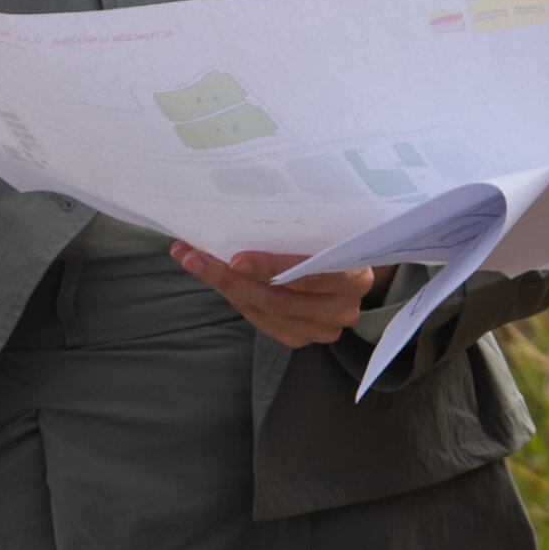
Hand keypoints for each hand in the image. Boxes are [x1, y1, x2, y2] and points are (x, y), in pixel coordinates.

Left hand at [173, 245, 377, 349]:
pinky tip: (214, 278)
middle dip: (230, 277)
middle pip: (278, 297)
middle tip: (194, 258)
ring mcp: (321, 329)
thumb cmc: (334, 241)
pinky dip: (235, 298)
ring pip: (263, 310)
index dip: (272, 268)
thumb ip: (304, 232)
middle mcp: (342, 309)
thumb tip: (247, 211)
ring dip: (223, 286)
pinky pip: (260, 319)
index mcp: (355, 276)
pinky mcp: (300, 338)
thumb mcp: (330, 231)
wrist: (350, 271)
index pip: (310, 274)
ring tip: (192, 261)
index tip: (236, 259)